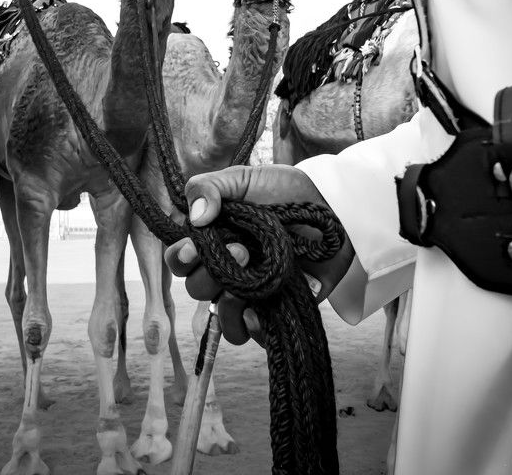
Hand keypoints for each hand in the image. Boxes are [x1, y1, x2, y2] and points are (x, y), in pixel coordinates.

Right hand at [164, 164, 353, 345]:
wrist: (331, 206)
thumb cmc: (284, 190)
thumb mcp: (242, 178)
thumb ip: (209, 187)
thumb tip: (196, 218)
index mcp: (212, 240)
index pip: (180, 260)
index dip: (181, 258)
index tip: (194, 248)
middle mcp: (227, 267)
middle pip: (196, 288)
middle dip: (209, 275)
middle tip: (241, 250)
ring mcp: (250, 290)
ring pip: (219, 314)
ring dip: (225, 304)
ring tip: (246, 285)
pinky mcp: (275, 308)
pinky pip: (251, 332)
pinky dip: (250, 327)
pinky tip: (259, 311)